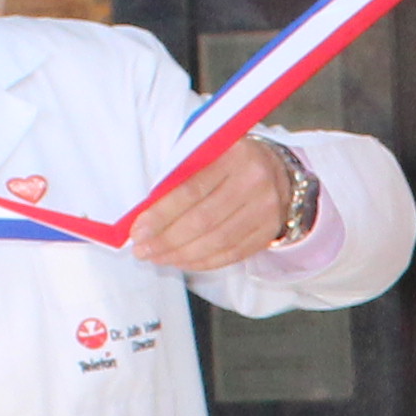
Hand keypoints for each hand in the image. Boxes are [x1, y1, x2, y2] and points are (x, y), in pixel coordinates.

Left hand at [137, 138, 314, 275]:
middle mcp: (254, 182)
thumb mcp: (208, 153)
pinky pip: (232, 253)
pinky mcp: (268, 231)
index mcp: (233, 155)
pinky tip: (182, 261)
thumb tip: (146, 213)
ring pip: (217, 241)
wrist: (278, 171)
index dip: (161, 215)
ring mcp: (265, 209)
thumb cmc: (230, 160)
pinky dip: (203, 262)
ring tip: (157, 258)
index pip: (191, 190)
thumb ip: (182, 175)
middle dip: (166, 240)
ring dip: (181, 254)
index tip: (137, 232)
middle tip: (142, 251)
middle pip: (203, 220)